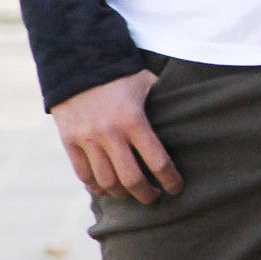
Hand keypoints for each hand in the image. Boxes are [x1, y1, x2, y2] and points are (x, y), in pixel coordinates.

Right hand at [51, 71, 182, 203]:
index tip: (177, 188)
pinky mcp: (69, 141)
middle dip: (147, 195)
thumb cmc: (119, 73)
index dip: (170, 180)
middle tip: (155, 198)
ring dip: (122, 194)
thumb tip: (192, 108)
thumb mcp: (147, 81)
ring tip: (132, 194)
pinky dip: (96, 186)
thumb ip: (165, 98)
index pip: (158, 161)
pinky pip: (83, 174)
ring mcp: (87, 139)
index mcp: (134, 120)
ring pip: (107, 182)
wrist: (76, 61)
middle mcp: (109, 133)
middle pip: (132, 180)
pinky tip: (107, 188)